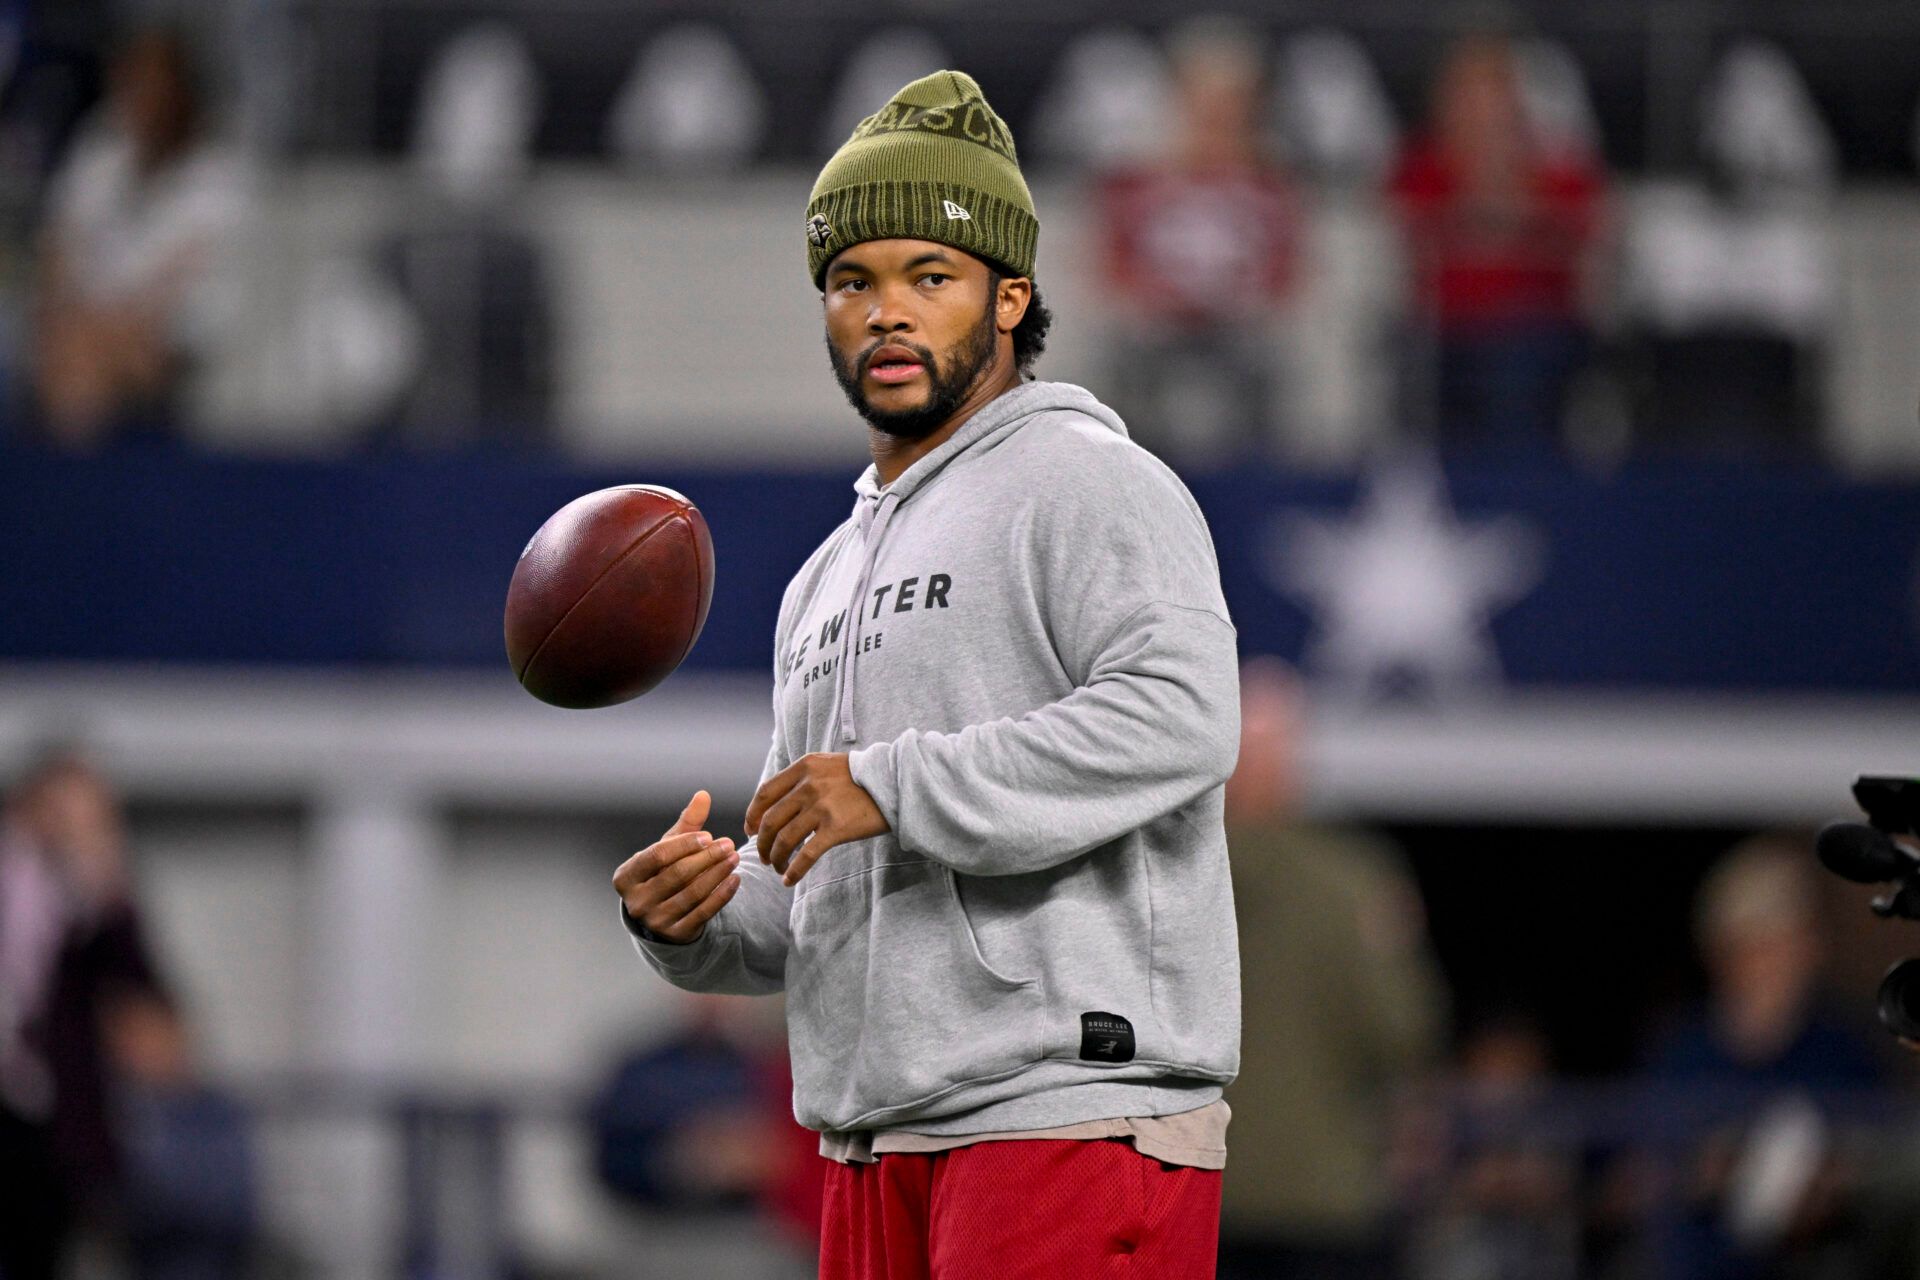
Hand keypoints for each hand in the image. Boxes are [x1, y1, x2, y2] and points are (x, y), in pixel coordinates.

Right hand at [612, 791, 739, 943]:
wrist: (660, 916)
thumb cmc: (662, 873)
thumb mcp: (668, 849)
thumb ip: (686, 824)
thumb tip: (704, 794)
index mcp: (626, 877)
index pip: (657, 855)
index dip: (684, 844)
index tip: (710, 836)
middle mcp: (636, 901)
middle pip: (676, 874)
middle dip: (706, 858)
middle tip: (729, 845)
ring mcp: (655, 921)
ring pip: (692, 894)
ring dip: (717, 874)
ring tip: (735, 858)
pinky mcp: (676, 934)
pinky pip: (703, 912)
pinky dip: (722, 895)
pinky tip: (736, 879)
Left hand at [744, 753, 888, 886]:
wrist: (896, 783)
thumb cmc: (862, 778)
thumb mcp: (828, 767)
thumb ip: (803, 779)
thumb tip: (777, 806)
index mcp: (804, 768)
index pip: (765, 793)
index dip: (752, 815)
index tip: (750, 829)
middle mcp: (809, 786)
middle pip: (770, 820)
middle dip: (762, 843)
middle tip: (764, 856)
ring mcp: (822, 807)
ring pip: (784, 839)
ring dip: (776, 858)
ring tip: (777, 868)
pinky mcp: (836, 828)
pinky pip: (806, 855)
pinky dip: (794, 870)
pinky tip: (789, 879)